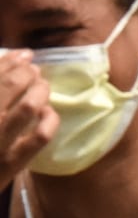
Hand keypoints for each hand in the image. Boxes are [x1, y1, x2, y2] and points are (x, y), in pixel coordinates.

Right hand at [0, 51, 58, 183]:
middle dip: (26, 72)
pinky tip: (47, 113)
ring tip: (41, 85)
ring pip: (28, 106)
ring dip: (39, 90)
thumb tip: (11, 65)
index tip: (22, 55)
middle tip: (33, 69)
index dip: (9, 61)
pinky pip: (40, 137)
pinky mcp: (13, 163)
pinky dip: (49, 120)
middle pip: (10, 86)